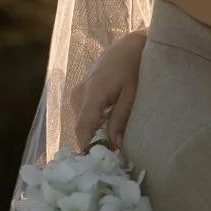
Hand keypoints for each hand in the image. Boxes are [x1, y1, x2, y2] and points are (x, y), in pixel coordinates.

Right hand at [71, 29, 147, 149]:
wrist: (128, 46)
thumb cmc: (134, 68)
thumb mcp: (133, 95)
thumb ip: (121, 119)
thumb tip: (114, 145)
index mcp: (93, 93)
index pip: (84, 128)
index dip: (87, 148)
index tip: (96, 164)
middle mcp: (79, 94)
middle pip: (81, 128)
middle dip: (93, 143)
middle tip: (111, 157)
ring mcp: (76, 92)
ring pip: (82, 122)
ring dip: (94, 133)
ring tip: (112, 142)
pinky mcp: (79, 92)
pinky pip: (83, 114)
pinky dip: (94, 123)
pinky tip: (108, 127)